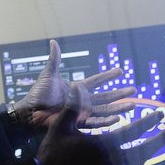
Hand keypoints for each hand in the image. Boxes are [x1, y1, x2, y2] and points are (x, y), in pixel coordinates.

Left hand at [12, 39, 136, 128]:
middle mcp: (83, 100)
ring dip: (118, 108)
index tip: (121, 70)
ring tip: (132, 105)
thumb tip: (53, 41)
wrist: (31, 111)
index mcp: (77, 88)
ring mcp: (82, 112)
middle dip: (120, 93)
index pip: (97, 81)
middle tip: (134, 90)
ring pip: (105, 110)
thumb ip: (54, 59)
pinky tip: (118, 119)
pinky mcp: (78, 123)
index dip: (108, 76)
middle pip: (106, 96)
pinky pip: (95, 122)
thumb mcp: (49, 74)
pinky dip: (107, 122)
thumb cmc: (38, 94)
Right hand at [35, 103, 164, 164]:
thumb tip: (79, 86)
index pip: (133, 132)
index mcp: (104, 144)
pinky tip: (135, 158)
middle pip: (143, 151)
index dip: (148, 123)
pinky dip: (135, 163)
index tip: (160, 115)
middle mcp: (113, 160)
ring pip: (137, 163)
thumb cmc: (53, 152)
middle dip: (157, 141)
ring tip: (154, 144)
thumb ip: (73, 107)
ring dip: (147, 152)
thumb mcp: (60, 126)